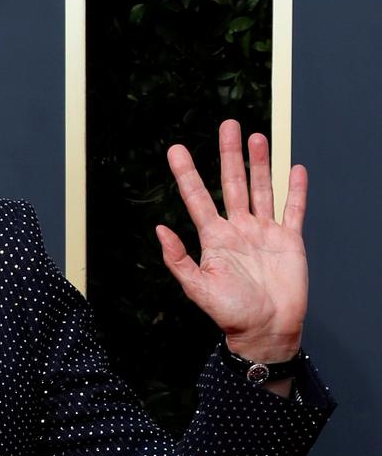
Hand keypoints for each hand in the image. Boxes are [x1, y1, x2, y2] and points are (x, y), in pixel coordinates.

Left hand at [157, 120, 306, 364]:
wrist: (266, 330)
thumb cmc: (230, 313)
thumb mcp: (197, 287)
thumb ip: (178, 259)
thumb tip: (160, 229)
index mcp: (214, 238)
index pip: (198, 197)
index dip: (187, 173)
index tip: (175, 149)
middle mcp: (238, 229)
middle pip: (233, 183)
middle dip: (229, 154)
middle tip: (227, 125)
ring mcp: (265, 232)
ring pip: (262, 189)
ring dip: (259, 163)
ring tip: (255, 137)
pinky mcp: (290, 240)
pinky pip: (294, 209)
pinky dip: (295, 190)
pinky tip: (294, 169)